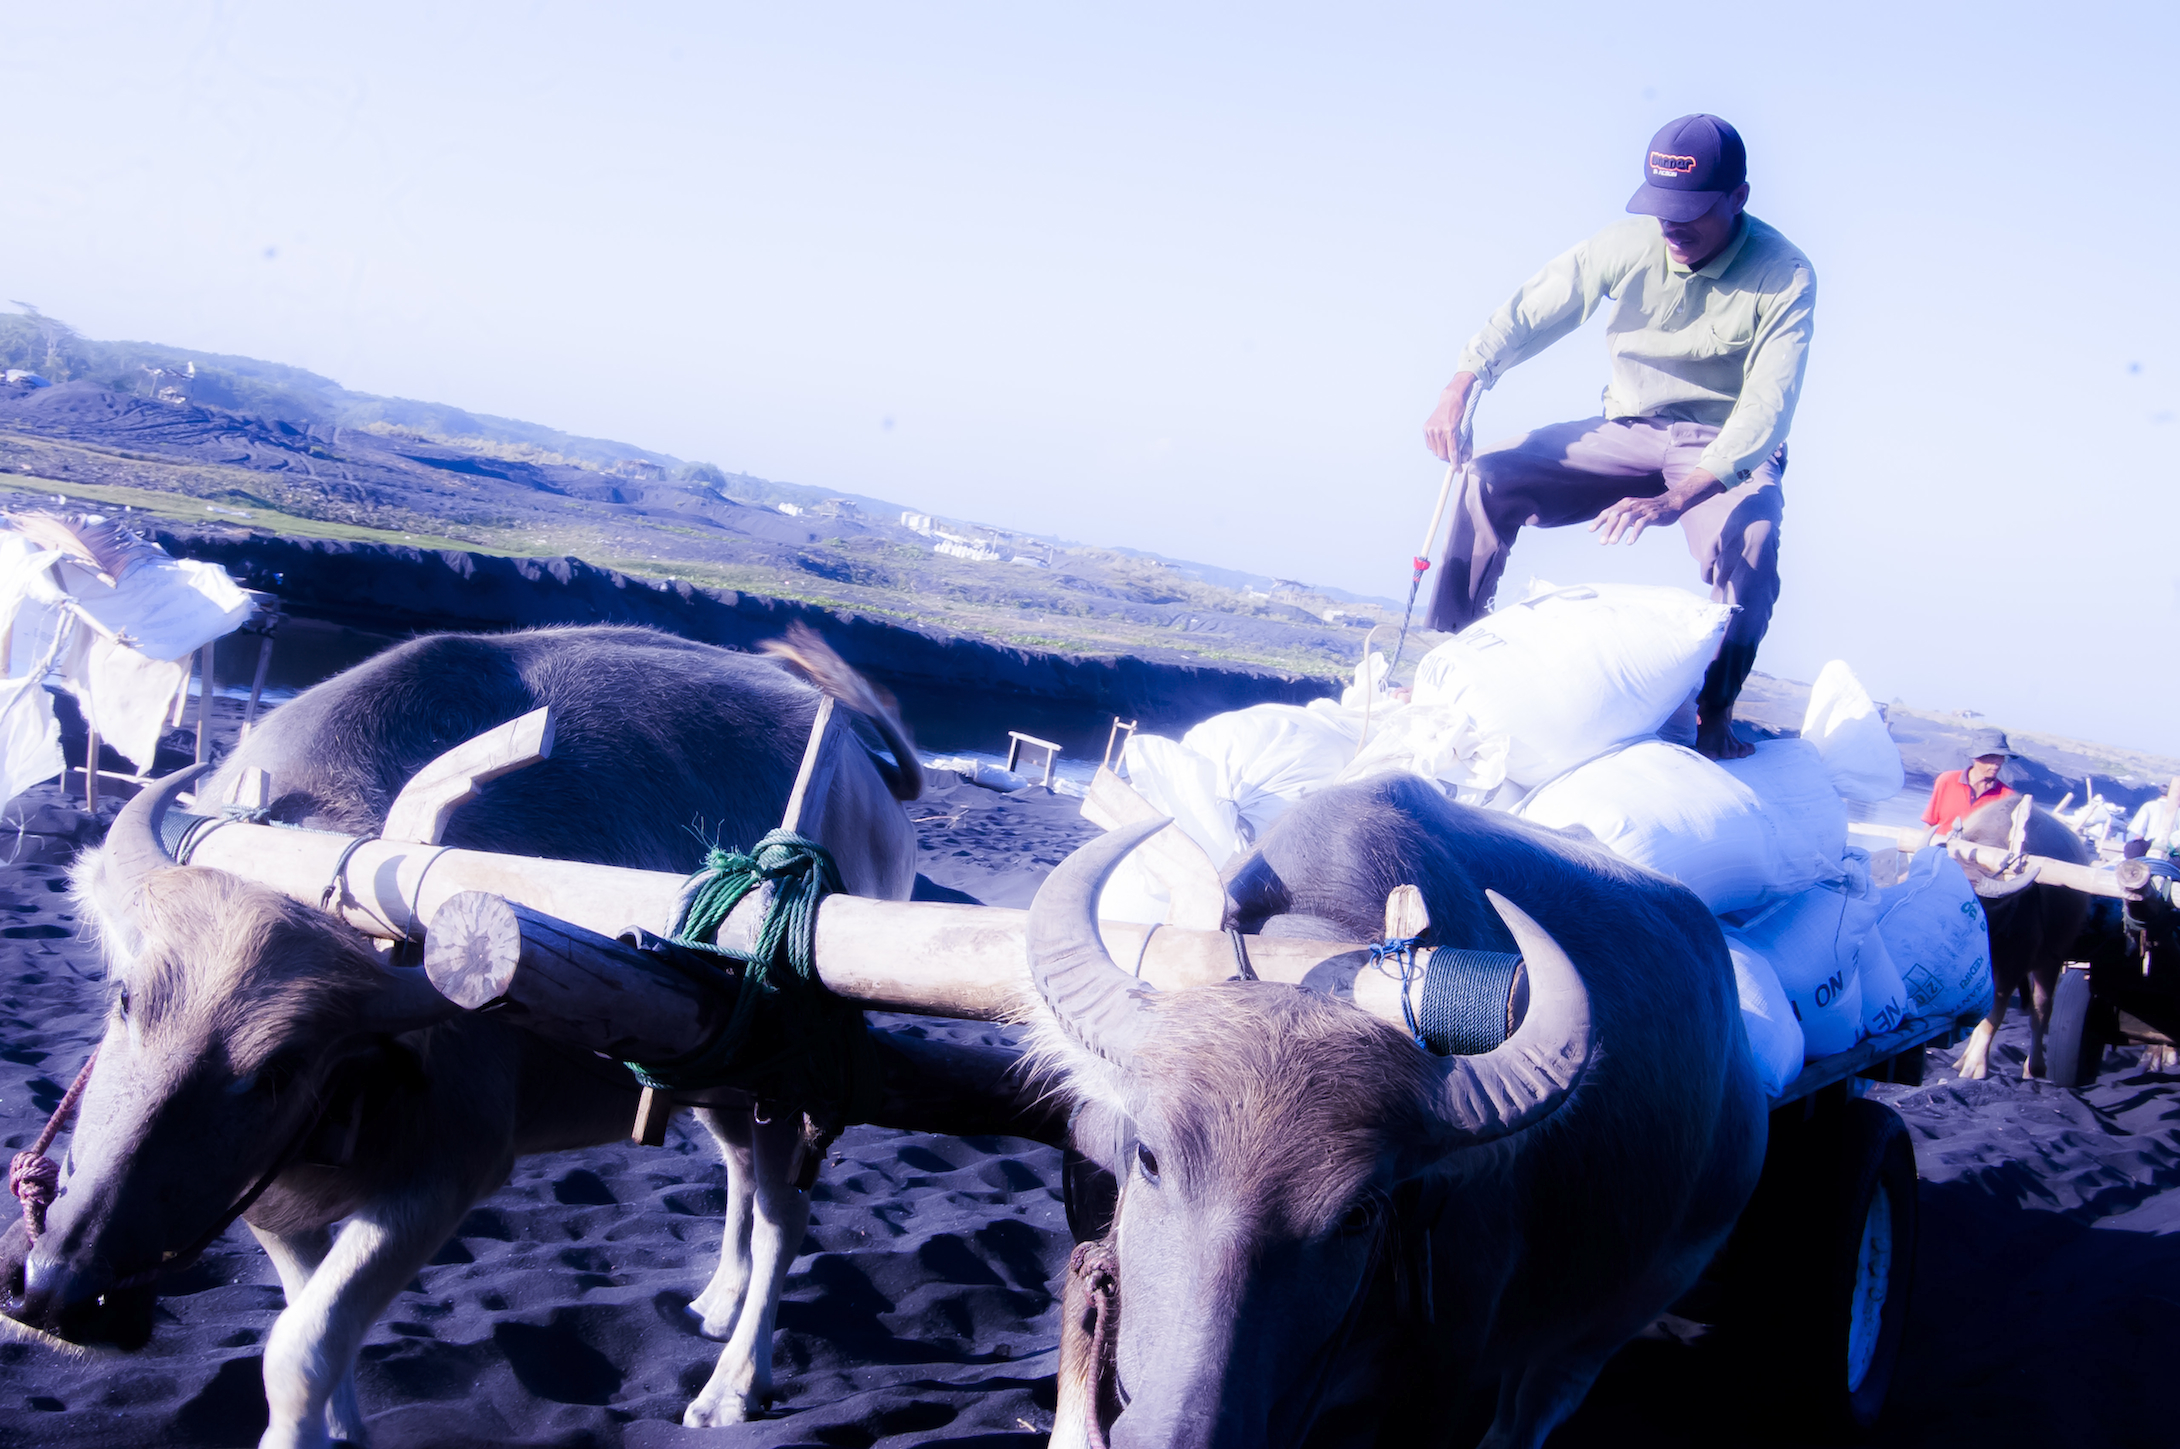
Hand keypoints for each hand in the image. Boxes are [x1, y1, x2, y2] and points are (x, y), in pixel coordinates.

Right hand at [1423, 372, 1478, 464]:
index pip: (1453, 453)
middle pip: (1442, 455)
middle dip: (1449, 459)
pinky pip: (1430, 445)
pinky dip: (1436, 446)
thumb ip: (1467, 446)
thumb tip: (1465, 460)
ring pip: (1436, 452)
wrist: (1451, 399)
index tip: (1458, 470)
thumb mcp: (1468, 430)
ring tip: (1448, 446)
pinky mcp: (1426, 428)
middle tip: (1454, 458)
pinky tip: (1441, 439)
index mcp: (1451, 430)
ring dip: (1443, 452)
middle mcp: (1439, 430)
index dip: (1456, 464)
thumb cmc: (1462, 415)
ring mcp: (1431, 429)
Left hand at [1589, 470, 1722, 544]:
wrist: (1671, 503)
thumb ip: (1621, 517)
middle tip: (1602, 542)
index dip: (1599, 520)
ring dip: (1618, 531)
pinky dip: (1634, 533)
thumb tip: (1606, 528)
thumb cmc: (1649, 509)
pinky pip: (1641, 524)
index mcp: (1625, 503)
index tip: (1590, 530)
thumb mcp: (1633, 511)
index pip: (1608, 511)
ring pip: (1627, 519)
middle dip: (1607, 529)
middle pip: (1615, 515)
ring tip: (1612, 543)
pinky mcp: (1652, 515)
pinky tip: (1629, 542)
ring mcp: (1642, 509)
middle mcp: (1632, 505)